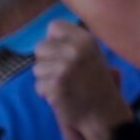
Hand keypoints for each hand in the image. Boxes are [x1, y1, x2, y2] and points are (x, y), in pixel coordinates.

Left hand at [33, 21, 133, 139]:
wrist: (103, 112)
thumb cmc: (94, 82)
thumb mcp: (90, 54)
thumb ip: (71, 43)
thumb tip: (47, 34)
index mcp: (86, 39)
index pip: (54, 26)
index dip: (54, 40)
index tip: (64, 53)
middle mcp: (76, 49)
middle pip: (40, 47)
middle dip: (47, 61)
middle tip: (64, 73)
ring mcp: (66, 67)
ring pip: (37, 68)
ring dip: (46, 79)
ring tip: (65, 85)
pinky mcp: (56, 85)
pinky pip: (38, 86)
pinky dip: (46, 93)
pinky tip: (62, 96)